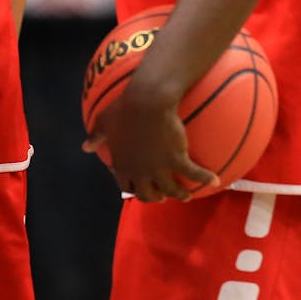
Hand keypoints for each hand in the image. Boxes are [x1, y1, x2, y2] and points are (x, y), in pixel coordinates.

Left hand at [83, 84, 217, 201]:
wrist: (146, 102)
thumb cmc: (124, 109)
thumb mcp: (104, 123)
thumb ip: (96, 137)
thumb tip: (85, 146)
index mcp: (122, 165)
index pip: (126, 185)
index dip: (134, 188)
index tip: (140, 187)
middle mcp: (140, 172)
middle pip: (148, 194)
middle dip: (155, 197)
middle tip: (162, 196)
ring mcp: (159, 168)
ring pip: (171, 190)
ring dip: (179, 194)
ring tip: (187, 196)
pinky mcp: (177, 160)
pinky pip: (194, 173)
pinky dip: (205, 178)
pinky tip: (215, 180)